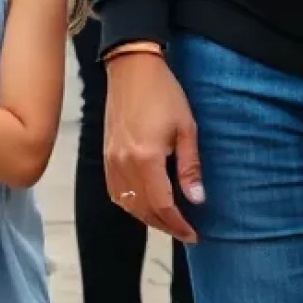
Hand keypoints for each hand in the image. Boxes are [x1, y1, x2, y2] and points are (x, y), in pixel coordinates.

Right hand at [104, 52, 202, 243]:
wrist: (132, 68)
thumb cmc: (164, 94)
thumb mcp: (186, 128)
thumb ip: (190, 167)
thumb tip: (197, 199)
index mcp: (146, 158)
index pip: (162, 205)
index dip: (178, 225)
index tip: (194, 234)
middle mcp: (124, 164)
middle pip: (143, 210)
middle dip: (165, 226)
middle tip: (185, 231)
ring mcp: (111, 161)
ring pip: (127, 205)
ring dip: (147, 218)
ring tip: (168, 220)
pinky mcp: (105, 155)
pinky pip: (115, 192)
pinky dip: (130, 205)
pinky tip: (145, 203)